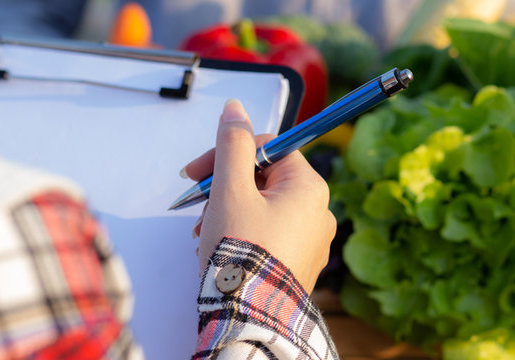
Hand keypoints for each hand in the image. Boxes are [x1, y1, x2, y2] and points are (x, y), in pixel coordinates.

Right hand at [182, 99, 335, 293]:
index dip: (229, 153)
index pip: (269, 148)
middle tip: (198, 205)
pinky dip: (242, 234)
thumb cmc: (241, 255)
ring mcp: (310, 241)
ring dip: (228, 211)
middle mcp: (318, 212)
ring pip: (263, 207)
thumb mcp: (230, 191)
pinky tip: (220, 248)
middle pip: (265, 179)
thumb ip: (232, 145)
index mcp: (308, 188)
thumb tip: (236, 109)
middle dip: (225, 187)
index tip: (196, 171)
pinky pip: (269, 235)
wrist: (250, 317)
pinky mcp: (297, 264)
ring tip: (205, 232)